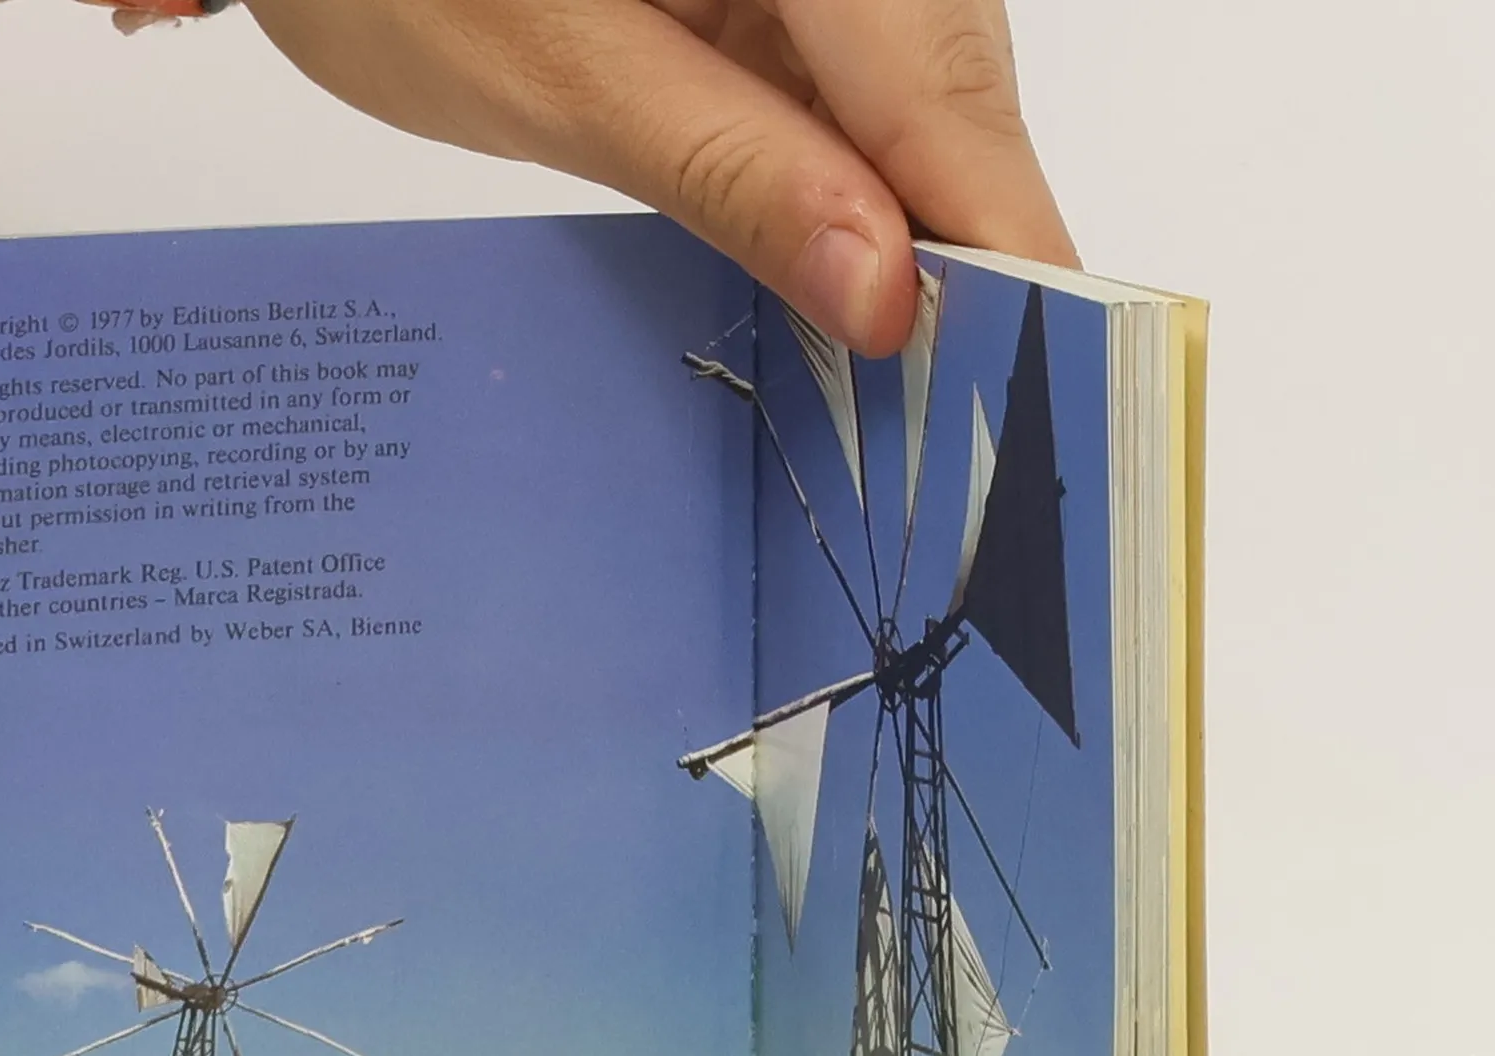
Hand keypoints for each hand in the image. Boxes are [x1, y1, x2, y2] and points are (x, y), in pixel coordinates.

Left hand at [245, 0, 1075, 356]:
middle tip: (975, 411)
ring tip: (910, 378)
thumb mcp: (564, 78)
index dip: (1000, 234)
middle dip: (960, 249)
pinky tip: (837, 285)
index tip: (1058, 366)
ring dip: (905, 233)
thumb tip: (882, 293)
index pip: (942, 81)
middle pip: (950, 88)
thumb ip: (733, 174)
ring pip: (913, 100)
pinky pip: (851, 95)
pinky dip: (845, 195)